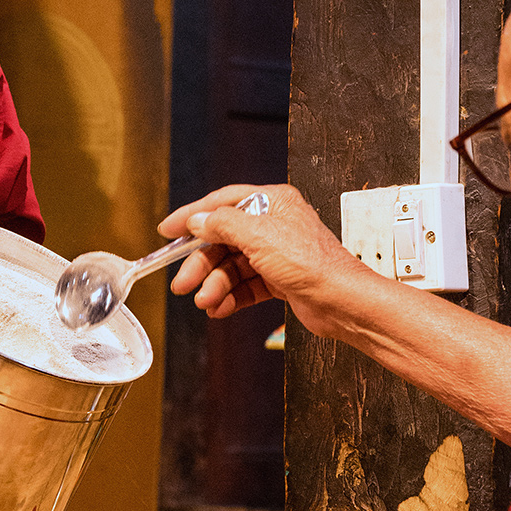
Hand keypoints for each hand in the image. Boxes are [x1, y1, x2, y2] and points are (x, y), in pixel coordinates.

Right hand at [159, 183, 362, 334]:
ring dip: (215, 285)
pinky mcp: (280, 279)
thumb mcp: (259, 235)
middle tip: (182, 282)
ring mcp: (277, 253)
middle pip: (223, 240)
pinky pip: (245, 286)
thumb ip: (223, 224)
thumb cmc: (313, 263)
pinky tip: (219, 308)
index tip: (168, 230)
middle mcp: (274, 225)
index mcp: (272, 202)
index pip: (222, 203)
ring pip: (232, 267)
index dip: (192, 216)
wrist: (341, 301)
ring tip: (205, 301)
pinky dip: (230, 297)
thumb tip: (198, 220)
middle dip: (201, 263)